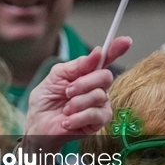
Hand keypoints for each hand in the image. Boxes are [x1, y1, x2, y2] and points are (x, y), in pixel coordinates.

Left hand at [24, 36, 131, 156]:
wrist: (38, 124)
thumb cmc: (46, 100)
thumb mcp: (56, 77)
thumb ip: (76, 66)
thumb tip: (98, 53)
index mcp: (87, 74)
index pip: (105, 59)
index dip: (116, 49)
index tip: (125, 41)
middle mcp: (97, 87)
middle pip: (105, 76)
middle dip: (83, 83)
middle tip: (67, 91)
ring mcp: (100, 105)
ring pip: (99, 96)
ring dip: (77, 102)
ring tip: (65, 109)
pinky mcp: (99, 122)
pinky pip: (96, 115)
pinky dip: (77, 117)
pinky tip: (66, 121)